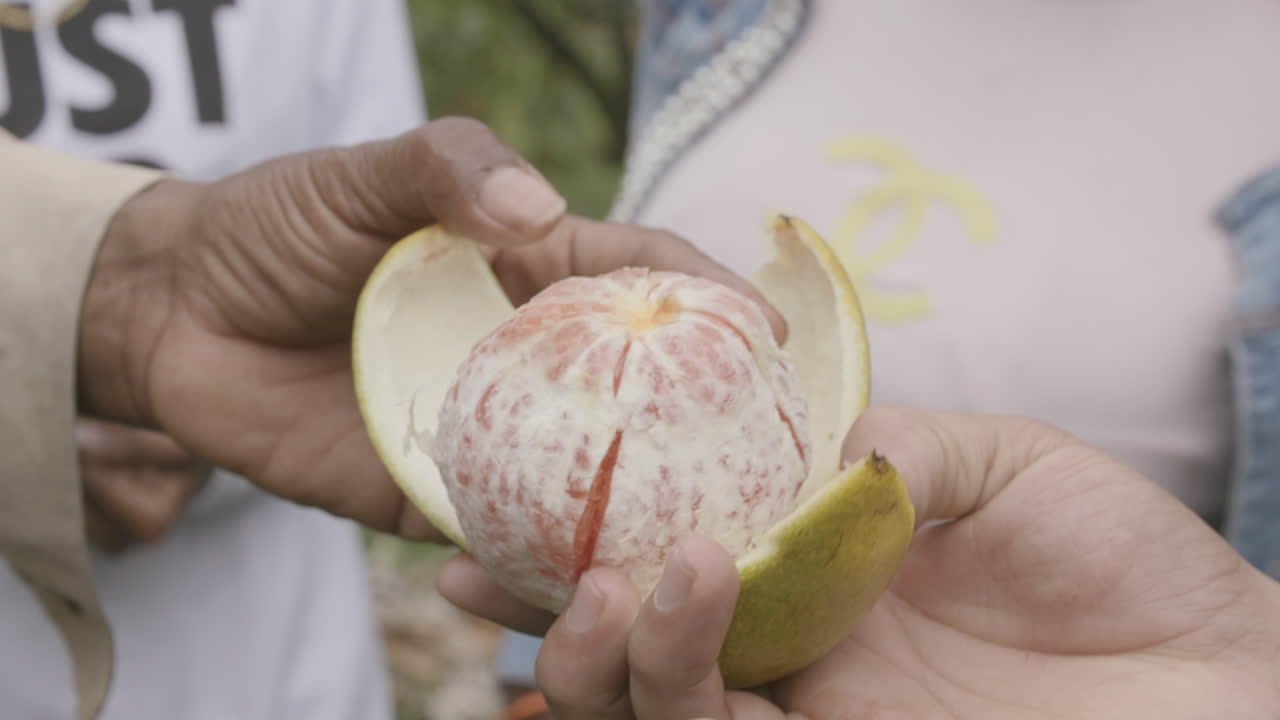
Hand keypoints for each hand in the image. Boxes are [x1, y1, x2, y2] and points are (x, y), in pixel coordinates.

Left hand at [77, 117, 783, 541]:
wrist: (175, 318)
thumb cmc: (280, 228)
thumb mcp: (365, 174)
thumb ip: (448, 167)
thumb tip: (538, 206)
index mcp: (535, 271)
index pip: (643, 281)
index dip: (709, 299)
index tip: (763, 331)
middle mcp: (531, 359)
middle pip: (639, 393)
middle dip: (709, 421)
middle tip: (768, 458)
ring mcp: (491, 434)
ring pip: (586, 475)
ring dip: (640, 505)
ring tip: (702, 538)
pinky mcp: (435, 499)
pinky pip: (504, 536)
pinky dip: (544, 558)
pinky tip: (593, 581)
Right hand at [440, 407, 1279, 718]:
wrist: (1225, 668)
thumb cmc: (1126, 562)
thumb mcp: (1007, 463)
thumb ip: (898, 447)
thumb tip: (812, 446)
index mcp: (813, 575)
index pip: (667, 557)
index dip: (572, 542)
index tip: (482, 512)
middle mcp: (795, 654)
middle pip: (636, 652)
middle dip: (558, 619)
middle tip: (505, 571)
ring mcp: (816, 716)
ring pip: (662, 709)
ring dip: (614, 651)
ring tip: (617, 579)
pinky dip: (682, 683)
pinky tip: (680, 599)